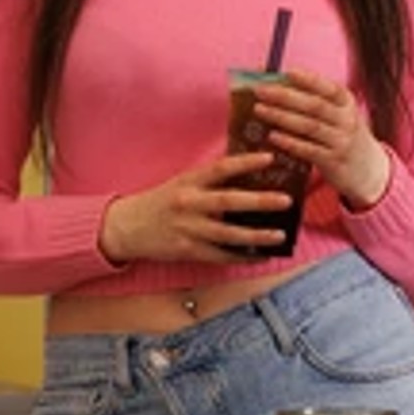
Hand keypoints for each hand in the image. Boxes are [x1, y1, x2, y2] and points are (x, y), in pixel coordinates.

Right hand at [97, 153, 294, 265]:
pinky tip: (261, 256)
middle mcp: (189, 204)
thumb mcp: (181, 183)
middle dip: (260, 202)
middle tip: (286, 200)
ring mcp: (188, 229)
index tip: (270, 158)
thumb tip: (246, 172)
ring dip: (257, 236)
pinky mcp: (188, 251)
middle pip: (229, 201)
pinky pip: (221, 255)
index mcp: (188, 182)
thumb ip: (209, 180)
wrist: (127, 227)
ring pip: (229, 234)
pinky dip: (242, 256)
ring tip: (280, 235)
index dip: (246, 162)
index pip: (221, 168)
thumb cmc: (160, 202)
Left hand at [254, 69, 395, 211]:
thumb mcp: (340, 115)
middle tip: (261, 91)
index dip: (308, 79)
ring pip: (309, 126)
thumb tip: (280, 83)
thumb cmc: (345, 136)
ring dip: (282, 117)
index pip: (328, 88)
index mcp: (347, 103)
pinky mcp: (333, 162)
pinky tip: (272, 135)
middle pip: (314, 105)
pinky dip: (289, 142)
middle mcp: (347, 120)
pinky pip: (308, 150)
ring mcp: (341, 142)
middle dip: (285, 96)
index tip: (287, 72)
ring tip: (260, 109)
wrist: (369, 170)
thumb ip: (318, 101)